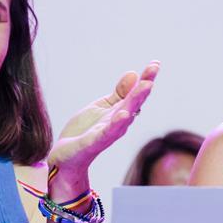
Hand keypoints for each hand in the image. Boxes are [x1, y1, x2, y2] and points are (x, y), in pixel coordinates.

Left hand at [48, 61, 158, 180]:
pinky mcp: (93, 142)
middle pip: (134, 102)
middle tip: (153, 70)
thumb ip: (119, 94)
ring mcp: (107, 133)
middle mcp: (119, 122)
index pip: (136, 94)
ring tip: (146, 85)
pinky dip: (116, 124)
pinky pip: (106, 133)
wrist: (66, 158)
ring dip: (136, 100)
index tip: (155, 64)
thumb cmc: (85, 132)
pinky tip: (124, 115)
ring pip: (125, 115)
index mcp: (121, 112)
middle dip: (144, 86)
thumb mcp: (102, 107)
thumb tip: (133, 74)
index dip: (146, 79)